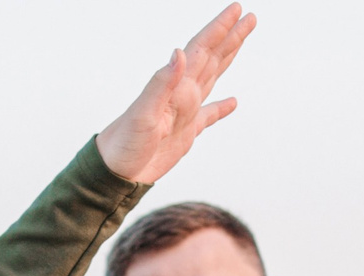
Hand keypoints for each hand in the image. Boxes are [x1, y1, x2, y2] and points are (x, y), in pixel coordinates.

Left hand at [94, 5, 254, 184]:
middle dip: (230, 36)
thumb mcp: (144, 113)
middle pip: (211, 58)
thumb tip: (180, 52)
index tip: (238, 9)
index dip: (220, 29)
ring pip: (212, 78)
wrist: (114, 171)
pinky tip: (232, 102)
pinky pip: (209, 116)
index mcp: (176, 87)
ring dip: (227, 58)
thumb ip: (162, 83)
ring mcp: (185, 112)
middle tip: (249, 17)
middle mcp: (182, 94)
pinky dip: (222, 107)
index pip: (202, 50)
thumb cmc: (125, 142)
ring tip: (241, 41)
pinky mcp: (185, 133)